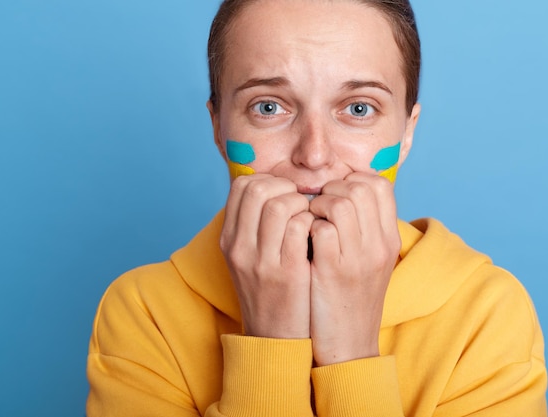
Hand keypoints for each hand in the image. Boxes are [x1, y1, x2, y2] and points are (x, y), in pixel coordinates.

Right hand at [220, 174, 313, 338]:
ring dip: (302, 204)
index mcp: (229, 240)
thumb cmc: (269, 291)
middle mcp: (239, 247)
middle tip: (300, 203)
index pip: (241, 187)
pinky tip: (318, 233)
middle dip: (286, 188)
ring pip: (280, 205)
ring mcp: (262, 261)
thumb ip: (254, 225)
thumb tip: (274, 189)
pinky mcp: (288, 273)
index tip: (284, 193)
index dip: (268, 180)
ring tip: (309, 217)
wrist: (275, 337)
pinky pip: (301, 227)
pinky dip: (313, 222)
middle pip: (258, 189)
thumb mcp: (248, 258)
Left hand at [308, 172, 400, 365]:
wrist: (349, 345)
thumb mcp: (370, 261)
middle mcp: (378, 246)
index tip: (336, 192)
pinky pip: (319, 230)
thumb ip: (364, 228)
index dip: (354, 180)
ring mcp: (357, 259)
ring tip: (309, 220)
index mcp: (389, 240)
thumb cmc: (352, 298)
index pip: (381, 186)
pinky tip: (302, 239)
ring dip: (316, 206)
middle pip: (360, 188)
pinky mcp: (333, 273)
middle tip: (318, 205)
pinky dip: (306, 227)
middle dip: (332, 189)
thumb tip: (344, 194)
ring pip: (339, 204)